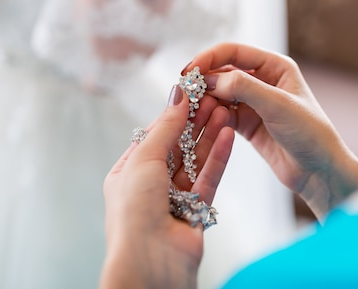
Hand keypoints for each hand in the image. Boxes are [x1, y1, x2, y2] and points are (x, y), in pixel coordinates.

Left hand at [101, 85, 233, 288]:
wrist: (150, 263)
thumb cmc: (134, 213)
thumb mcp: (143, 161)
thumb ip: (164, 128)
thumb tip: (177, 95)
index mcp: (128, 172)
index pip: (154, 135)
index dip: (174, 114)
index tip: (193, 93)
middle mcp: (150, 184)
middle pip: (178, 145)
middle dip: (195, 122)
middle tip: (215, 98)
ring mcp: (174, 198)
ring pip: (196, 160)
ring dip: (210, 135)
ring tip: (226, 110)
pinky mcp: (196, 210)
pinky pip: (209, 178)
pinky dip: (218, 157)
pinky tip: (228, 135)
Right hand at [184, 42, 357, 219]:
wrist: (320, 171)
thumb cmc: (310, 133)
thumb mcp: (278, 106)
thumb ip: (244, 88)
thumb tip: (210, 80)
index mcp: (275, 66)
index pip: (233, 52)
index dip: (208, 58)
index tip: (189, 71)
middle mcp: (263, 80)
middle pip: (222, 71)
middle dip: (203, 80)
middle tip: (184, 92)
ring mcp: (253, 102)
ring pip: (219, 94)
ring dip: (204, 99)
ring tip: (190, 109)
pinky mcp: (247, 123)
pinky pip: (221, 114)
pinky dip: (210, 116)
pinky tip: (200, 121)